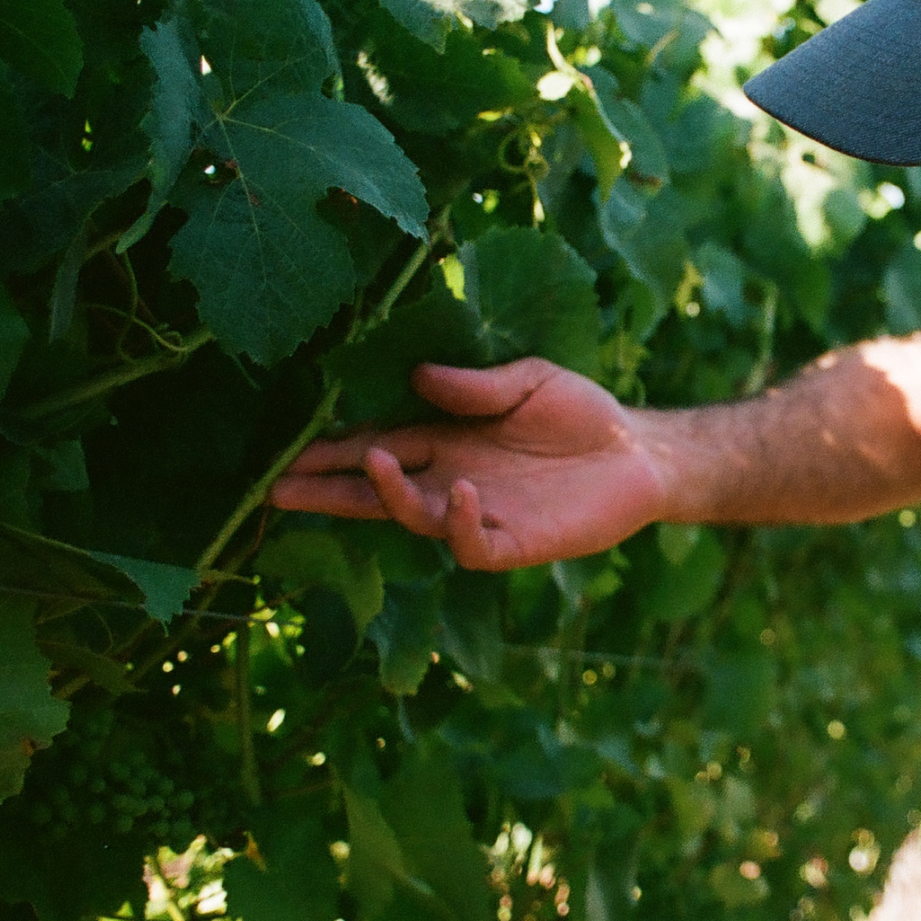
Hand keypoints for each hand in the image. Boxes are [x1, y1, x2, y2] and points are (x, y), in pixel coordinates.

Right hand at [269, 358, 673, 569]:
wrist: (641, 451)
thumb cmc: (582, 413)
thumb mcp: (529, 381)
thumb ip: (476, 385)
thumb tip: (416, 377)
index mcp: (446, 440)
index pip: (376, 446)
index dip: (333, 451)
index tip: (288, 453)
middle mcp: (451, 480)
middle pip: (376, 491)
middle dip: (328, 489)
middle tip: (279, 488)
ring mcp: (480, 514)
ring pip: (416, 516)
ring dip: (390, 493)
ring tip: (374, 461)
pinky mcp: (516, 541)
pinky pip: (473, 543)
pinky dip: (461, 522)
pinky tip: (461, 493)